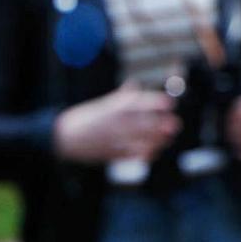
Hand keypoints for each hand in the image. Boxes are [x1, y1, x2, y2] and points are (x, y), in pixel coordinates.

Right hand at [54, 84, 179, 163]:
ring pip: (140, 140)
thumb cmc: (87, 118)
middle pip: (143, 123)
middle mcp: (115, 123)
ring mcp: (113, 139)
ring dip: (156, 140)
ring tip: (167, 139)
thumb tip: (134, 85)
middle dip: (161, 124)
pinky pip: (131, 155)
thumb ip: (121, 98)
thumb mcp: (103, 104)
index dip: (156, 103)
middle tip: (175, 124)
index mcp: (114, 108)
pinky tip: (153, 152)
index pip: (139, 103)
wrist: (66, 136)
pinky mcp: (111, 153)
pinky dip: (144, 154)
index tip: (170, 103)